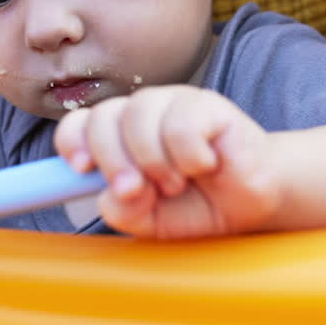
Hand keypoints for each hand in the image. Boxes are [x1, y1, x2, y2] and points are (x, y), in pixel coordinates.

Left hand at [53, 86, 278, 237]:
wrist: (252, 203)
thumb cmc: (197, 204)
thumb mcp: (150, 221)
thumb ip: (123, 212)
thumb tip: (111, 195)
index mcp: (120, 135)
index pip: (79, 124)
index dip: (73, 142)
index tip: (83, 170)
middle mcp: (143, 112)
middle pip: (103, 117)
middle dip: (112, 160)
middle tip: (136, 190)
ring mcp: (175, 102)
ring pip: (138, 116)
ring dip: (155, 162)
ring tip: (177, 183)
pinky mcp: (209, 104)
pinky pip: (181, 123)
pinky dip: (188, 156)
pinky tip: (204, 165)